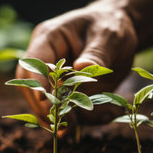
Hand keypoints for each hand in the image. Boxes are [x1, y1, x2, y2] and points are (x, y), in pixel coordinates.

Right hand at [16, 0, 152, 132]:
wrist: (120, 34)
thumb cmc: (111, 26)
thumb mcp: (108, 35)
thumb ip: (96, 53)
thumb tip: (82, 67)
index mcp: (49, 39)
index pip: (33, 63)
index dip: (35, 83)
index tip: (44, 102)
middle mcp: (46, 60)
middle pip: (32, 88)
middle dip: (45, 108)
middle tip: (62, 125)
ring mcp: (55, 79)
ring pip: (48, 104)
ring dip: (63, 118)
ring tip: (82, 126)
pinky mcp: (68, 93)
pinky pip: (69, 111)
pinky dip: (85, 119)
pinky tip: (107, 114)